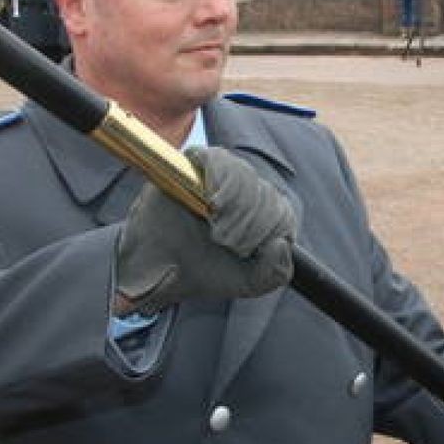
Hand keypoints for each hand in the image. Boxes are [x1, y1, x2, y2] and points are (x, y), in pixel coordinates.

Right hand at [113, 146, 295, 315]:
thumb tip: (281, 244)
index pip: (282, 212)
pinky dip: (220, 180)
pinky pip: (218, 159)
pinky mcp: (194, 165)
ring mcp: (221, 175)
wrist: (160, 271)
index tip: (246, 251)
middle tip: (225, 242)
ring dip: (235, 207)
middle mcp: (247, 191)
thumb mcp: (248, 283)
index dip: (269, 230)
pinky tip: (212, 204)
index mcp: (264, 215)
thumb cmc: (204, 272)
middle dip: (249, 223)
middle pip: (265, 194)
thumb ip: (275, 273)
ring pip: (245, 177)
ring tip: (216, 230)